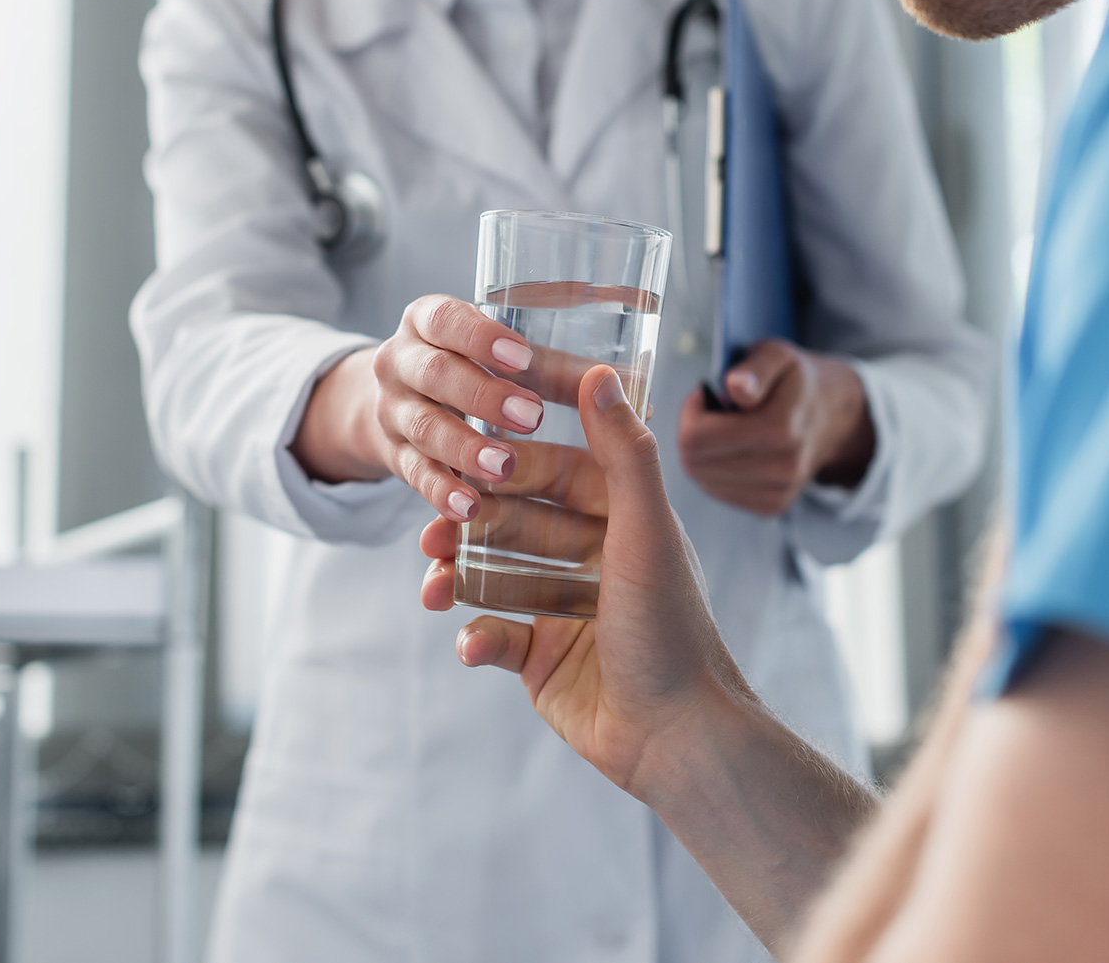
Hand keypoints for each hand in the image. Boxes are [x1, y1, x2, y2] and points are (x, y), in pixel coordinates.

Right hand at [291, 294, 590, 522]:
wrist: (407, 407)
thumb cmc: (477, 371)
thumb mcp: (507, 357)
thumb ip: (564, 370)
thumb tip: (636, 393)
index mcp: (429, 322)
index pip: (444, 319)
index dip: (478, 336)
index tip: (522, 357)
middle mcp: (402, 362)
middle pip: (433, 373)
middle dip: (481, 394)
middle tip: (530, 415)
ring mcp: (393, 412)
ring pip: (423, 427)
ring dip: (464, 447)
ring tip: (505, 466)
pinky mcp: (397, 459)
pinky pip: (415, 477)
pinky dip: (442, 492)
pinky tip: (470, 508)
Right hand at [423, 365, 878, 951]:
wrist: (676, 736)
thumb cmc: (670, 626)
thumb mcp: (645, 529)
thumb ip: (623, 452)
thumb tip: (601, 371)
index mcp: (623, 521)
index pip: (557, 475)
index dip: (513, 464)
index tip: (469, 450)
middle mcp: (594, 561)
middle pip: (517, 525)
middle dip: (473, 522)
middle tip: (433, 523)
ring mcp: (565, 612)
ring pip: (495, 578)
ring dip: (459, 576)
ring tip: (432, 582)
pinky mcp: (543, 661)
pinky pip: (494, 637)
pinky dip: (476, 637)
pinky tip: (470, 642)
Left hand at [679, 340, 877, 515]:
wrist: (832, 415)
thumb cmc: (795, 381)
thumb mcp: (777, 355)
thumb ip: (755, 368)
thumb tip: (737, 388)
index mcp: (781, 429)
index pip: (697, 438)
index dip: (691, 413)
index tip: (706, 394)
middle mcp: (783, 468)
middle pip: (695, 462)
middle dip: (694, 433)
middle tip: (714, 411)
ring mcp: (778, 491)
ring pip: (704, 479)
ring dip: (704, 453)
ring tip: (726, 429)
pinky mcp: (772, 506)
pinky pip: (720, 492)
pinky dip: (717, 471)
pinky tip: (734, 450)